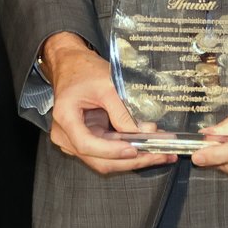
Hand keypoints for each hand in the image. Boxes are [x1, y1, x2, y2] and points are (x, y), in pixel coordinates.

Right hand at [42, 32, 172, 175]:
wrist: (72, 66)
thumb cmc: (84, 71)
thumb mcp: (106, 85)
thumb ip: (122, 111)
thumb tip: (143, 132)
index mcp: (66, 118)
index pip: (86, 144)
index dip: (111, 151)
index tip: (135, 149)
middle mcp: (66, 136)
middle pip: (99, 160)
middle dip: (132, 161)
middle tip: (160, 155)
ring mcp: (76, 141)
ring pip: (106, 161)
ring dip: (134, 160)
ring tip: (161, 154)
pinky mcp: (88, 141)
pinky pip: (109, 153)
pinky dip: (129, 152)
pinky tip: (149, 150)